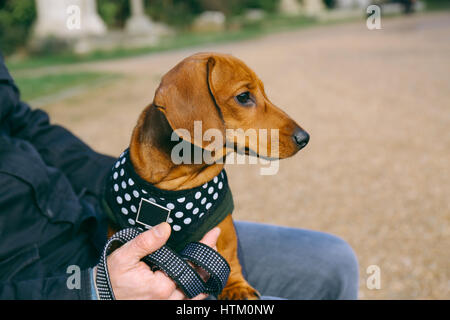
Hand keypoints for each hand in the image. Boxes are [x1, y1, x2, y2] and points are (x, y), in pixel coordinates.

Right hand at [95, 222, 220, 299]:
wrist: (99, 297)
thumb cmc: (111, 277)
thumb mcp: (125, 256)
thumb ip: (146, 242)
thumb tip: (166, 227)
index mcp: (161, 286)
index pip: (192, 265)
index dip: (205, 247)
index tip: (214, 233)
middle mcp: (168, 299)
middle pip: (198, 279)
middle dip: (209, 259)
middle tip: (213, 242)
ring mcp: (166, 305)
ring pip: (196, 292)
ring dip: (205, 274)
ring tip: (210, 255)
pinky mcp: (163, 306)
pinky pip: (187, 300)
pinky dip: (197, 288)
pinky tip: (199, 276)